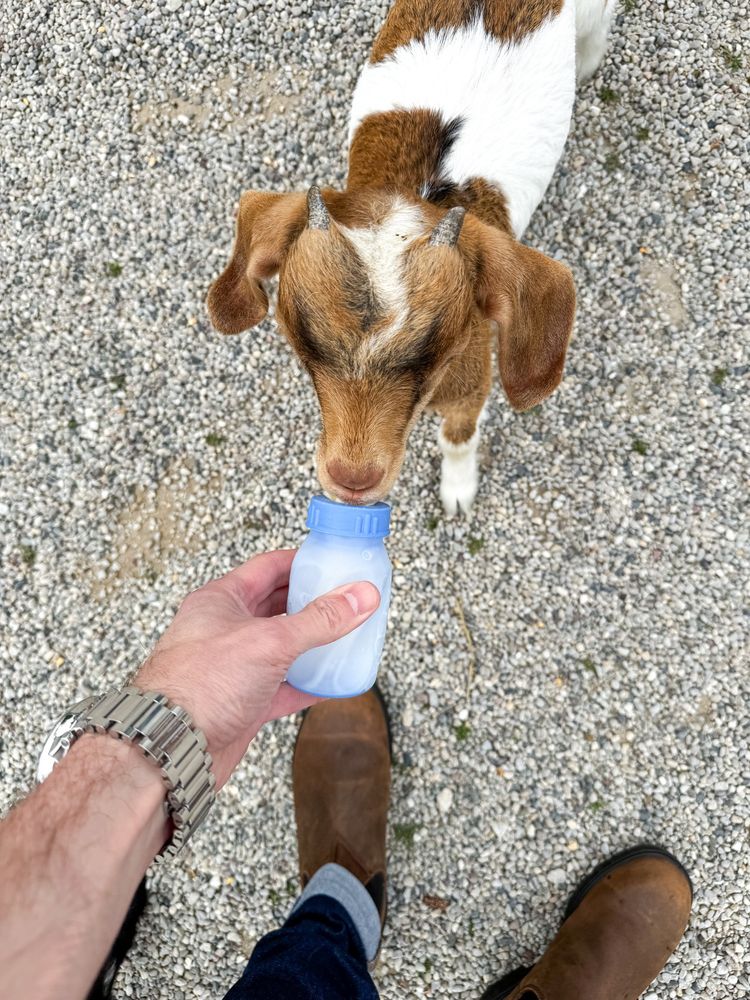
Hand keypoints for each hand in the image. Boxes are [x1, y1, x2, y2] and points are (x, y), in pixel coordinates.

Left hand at [134, 549, 378, 787]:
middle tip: (347, 599)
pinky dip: (307, 685)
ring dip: (313, 644)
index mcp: (221, 600)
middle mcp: (225, 630)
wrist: (171, 750)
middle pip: (277, 606)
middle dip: (312, 603)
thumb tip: (359, 596)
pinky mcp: (242, 702)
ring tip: (347, 636)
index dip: (302, 562)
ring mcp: (233, 667)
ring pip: (282, 648)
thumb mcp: (270, 642)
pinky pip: (283, 687)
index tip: (334, 562)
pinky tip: (331, 684)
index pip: (268, 568)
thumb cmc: (199, 687)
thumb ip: (320, 620)